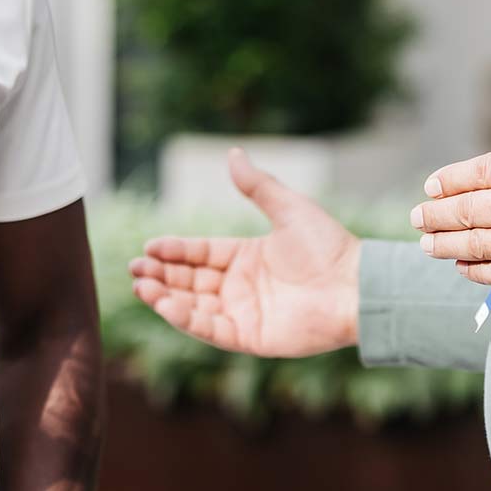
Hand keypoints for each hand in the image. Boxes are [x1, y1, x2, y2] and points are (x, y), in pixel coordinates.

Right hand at [128, 148, 359, 356]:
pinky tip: (166, 305)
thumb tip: (233, 153)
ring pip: (194, 306)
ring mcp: (244, 313)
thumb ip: (258, 186)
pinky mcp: (251, 337)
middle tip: (134, 269)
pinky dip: (186, 319)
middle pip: (190, 281)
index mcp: (247, 256)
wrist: (357, 286)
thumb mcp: (288, 209)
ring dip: (165, 297)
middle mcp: (242, 286)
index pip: (200, 254)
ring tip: (141, 287)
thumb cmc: (330, 247)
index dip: (174, 251)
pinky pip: (211, 329)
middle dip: (161, 275)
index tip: (149, 247)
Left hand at [412, 71, 490, 294]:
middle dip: (438, 213)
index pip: (483, 171)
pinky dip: (477, 271)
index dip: (453, 178)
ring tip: (427, 244)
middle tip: (418, 215)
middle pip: (470, 209)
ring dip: (446, 243)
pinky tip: (464, 268)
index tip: (433, 184)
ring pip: (477, 243)